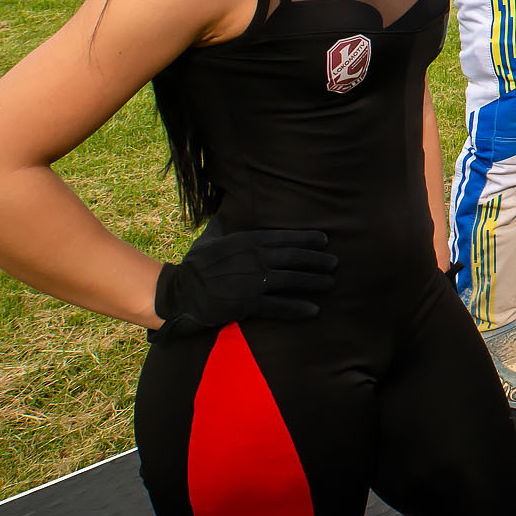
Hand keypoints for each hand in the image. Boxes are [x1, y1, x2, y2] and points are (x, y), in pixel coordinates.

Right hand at [155, 227, 335, 335]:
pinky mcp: (248, 304)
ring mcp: (253, 282)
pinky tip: (314, 310)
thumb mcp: (213, 237)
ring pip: (292, 280)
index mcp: (249, 241)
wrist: (180, 292)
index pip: (286, 237)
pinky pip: (279, 306)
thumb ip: (226, 223)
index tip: (324, 240)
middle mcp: (255, 259)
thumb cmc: (198, 263)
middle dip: (317, 260)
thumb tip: (227, 205)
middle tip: (334, 263)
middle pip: (295, 258)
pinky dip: (298, 308)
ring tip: (330, 283)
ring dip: (314, 282)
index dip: (308, 239)